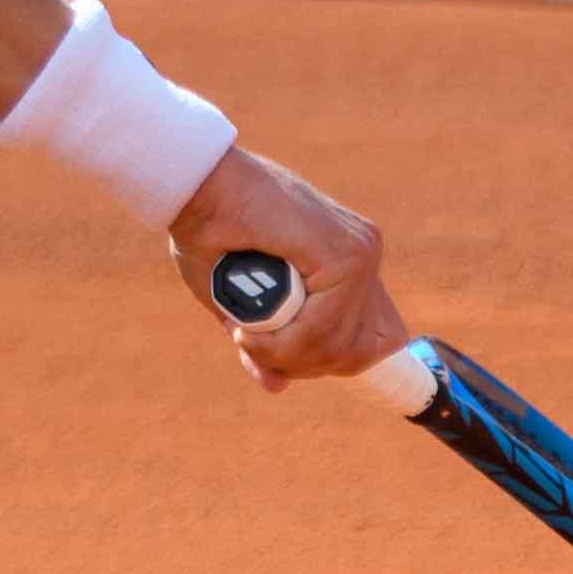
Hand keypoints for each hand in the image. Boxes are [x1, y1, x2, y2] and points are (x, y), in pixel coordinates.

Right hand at [169, 145, 414, 392]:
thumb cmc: (211, 234)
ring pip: (340, 347)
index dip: (332, 359)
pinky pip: (323, 330)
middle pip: (364, 352)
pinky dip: (283, 343)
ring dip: (286, 355)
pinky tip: (247, 329)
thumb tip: (277, 386)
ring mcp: (361, 253)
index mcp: (350, 260)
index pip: (375, 339)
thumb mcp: (241, 304)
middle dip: (308, 364)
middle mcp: (365, 254)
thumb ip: (266, 342)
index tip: (284, 353)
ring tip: (244, 333)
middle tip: (258, 345)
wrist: (197, 186)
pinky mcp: (346, 255)